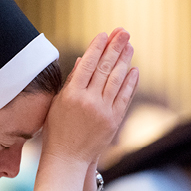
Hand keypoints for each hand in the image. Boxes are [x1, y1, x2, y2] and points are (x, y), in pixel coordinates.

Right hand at [42, 30, 138, 165]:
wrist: (67, 158)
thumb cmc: (57, 130)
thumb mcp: (58, 103)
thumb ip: (71, 81)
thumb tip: (83, 60)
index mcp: (71, 94)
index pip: (87, 64)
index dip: (97, 48)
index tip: (104, 34)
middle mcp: (88, 101)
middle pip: (104, 68)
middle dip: (115, 48)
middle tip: (123, 32)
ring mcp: (103, 111)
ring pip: (116, 80)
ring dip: (124, 60)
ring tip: (129, 46)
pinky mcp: (113, 120)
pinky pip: (124, 97)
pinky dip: (130, 82)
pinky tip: (134, 69)